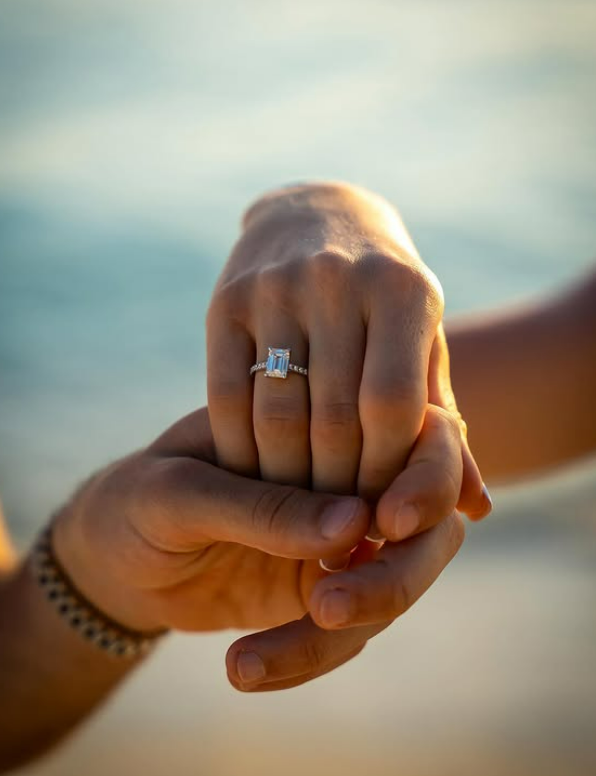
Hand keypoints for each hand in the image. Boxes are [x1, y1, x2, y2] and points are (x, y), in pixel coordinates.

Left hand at [53, 408, 463, 690]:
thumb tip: (356, 522)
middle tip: (329, 609)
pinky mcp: (326, 588)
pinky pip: (346, 631)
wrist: (117, 556)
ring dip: (343, 627)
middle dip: (395, 573)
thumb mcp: (180, 493)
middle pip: (427, 522)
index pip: (412, 431)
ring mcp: (344, 538)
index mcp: (323, 419)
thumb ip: (261, 506)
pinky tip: (244, 668)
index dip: (429, 474)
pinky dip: (305, 657)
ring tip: (250, 660)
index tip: (392, 523)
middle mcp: (348, 476)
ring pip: (393, 584)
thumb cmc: (139, 498)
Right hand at [207, 182, 490, 538]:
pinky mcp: (224, 302)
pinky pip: (226, 397)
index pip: (391, 405)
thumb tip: (475, 507)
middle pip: (334, 417)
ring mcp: (275, 288)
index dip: (384, 470)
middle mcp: (337, 280)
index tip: (381, 507)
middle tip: (338, 525)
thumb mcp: (421, 341)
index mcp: (402, 289)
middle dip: (337, 487)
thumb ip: (442, 420)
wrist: (314, 220)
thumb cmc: (382, 299)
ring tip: (301, 510)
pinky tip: (254, 481)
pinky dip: (240, 452)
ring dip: (287, 481)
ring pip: (277, 414)